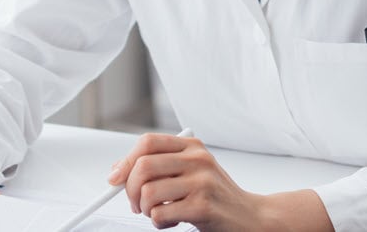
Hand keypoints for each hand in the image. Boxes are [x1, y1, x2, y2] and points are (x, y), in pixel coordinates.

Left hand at [109, 133, 332, 231]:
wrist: (251, 217)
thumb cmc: (215, 195)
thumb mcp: (190, 171)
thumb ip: (159, 166)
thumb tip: (117, 171)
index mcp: (191, 147)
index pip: (147, 143)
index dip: (125, 161)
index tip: (114, 179)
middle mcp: (197, 159)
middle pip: (143, 166)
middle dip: (130, 189)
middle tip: (135, 204)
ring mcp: (202, 182)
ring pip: (149, 193)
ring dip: (145, 209)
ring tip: (157, 214)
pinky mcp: (203, 206)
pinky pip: (161, 214)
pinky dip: (158, 223)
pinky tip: (172, 222)